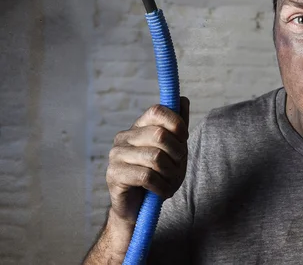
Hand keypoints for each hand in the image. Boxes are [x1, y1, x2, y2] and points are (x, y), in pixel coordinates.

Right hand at [106, 97, 189, 225]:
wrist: (140, 208)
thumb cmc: (159, 175)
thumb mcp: (175, 149)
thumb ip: (179, 126)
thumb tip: (183, 100)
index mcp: (139, 126)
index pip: (158, 110)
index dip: (177, 123)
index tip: (184, 139)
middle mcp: (124, 137)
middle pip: (160, 135)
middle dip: (177, 154)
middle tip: (176, 167)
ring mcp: (116, 155)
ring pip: (155, 158)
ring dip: (170, 173)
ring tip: (168, 181)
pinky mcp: (114, 174)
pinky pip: (147, 176)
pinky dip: (161, 186)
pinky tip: (160, 191)